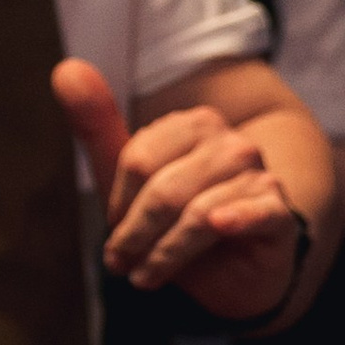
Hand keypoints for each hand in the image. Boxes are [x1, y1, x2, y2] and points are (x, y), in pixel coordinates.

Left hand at [54, 58, 305, 326]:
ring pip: (198, 212)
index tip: (117, 232)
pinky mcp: (278, 213)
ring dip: (165, 253)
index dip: (120, 204)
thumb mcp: (132, 182)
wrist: (237, 269)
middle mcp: (231, 143)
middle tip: (120, 263)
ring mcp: (258, 176)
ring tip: (146, 276)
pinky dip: (236, 219)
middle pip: (164, 188)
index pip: (139, 159)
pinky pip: (255, 213)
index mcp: (195, 126)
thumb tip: (66, 68)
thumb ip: (99, 129)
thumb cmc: (179, 222)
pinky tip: (220, 227)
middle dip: (135, 233)